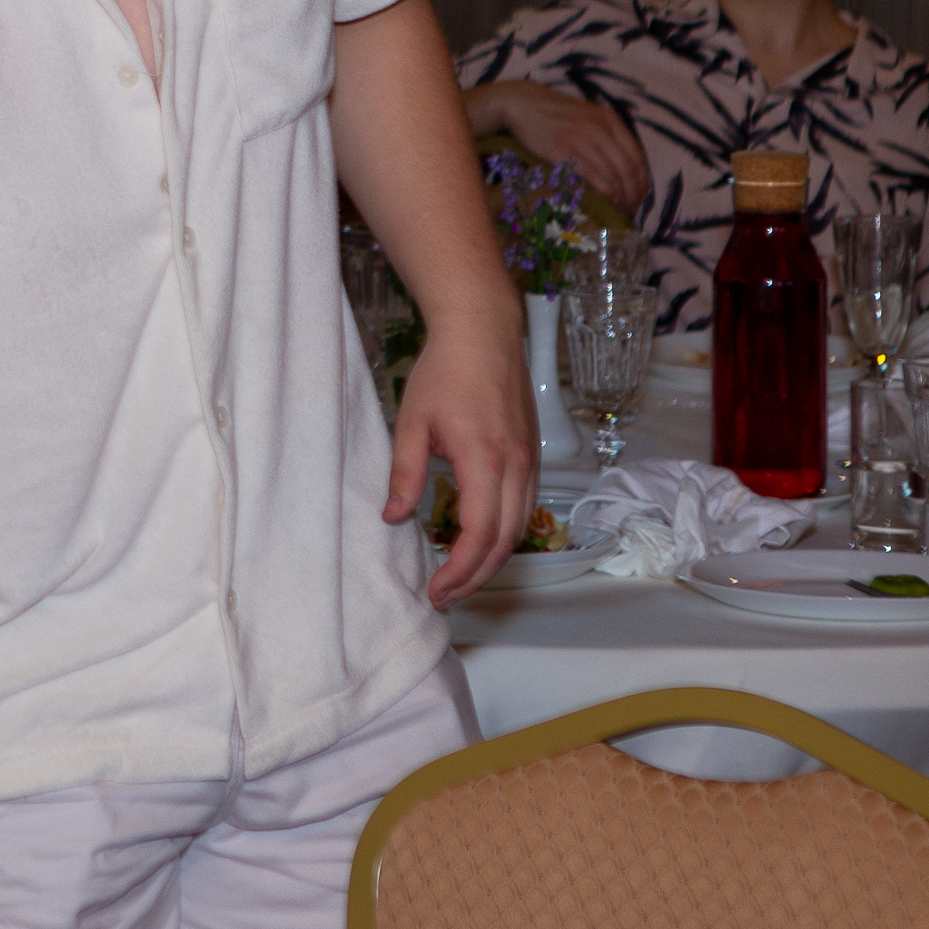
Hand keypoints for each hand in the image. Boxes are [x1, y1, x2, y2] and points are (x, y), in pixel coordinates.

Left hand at [383, 320, 534, 609]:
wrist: (483, 332)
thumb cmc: (444, 373)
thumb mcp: (412, 423)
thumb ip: (405, 474)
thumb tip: (394, 518)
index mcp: (485, 459)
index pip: (480, 535)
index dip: (459, 571)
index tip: (436, 590)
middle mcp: (517, 465)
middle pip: (505, 541)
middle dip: (476, 577)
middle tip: (445, 595)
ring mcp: (530, 460)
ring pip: (521, 528)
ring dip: (493, 560)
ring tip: (460, 577)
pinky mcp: (533, 454)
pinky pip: (526, 507)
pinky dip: (506, 533)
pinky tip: (481, 541)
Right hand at [474, 83, 648, 212]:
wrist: (523, 104)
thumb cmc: (555, 115)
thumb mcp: (588, 116)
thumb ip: (607, 135)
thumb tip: (622, 168)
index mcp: (610, 120)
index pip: (637, 156)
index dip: (642, 181)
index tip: (639, 197)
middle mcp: (599, 128)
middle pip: (627, 168)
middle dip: (633, 194)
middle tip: (630, 209)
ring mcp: (581, 138)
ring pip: (612, 174)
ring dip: (619, 197)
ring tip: (618, 210)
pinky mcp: (562, 150)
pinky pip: (591, 175)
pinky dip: (603, 192)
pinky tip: (605, 202)